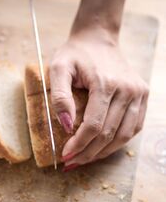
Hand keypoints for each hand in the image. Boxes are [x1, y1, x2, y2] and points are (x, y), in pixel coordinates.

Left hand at [49, 27, 148, 170]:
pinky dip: (119, 141)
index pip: (94, 125)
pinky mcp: (143, 95)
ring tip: (85, 159)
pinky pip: (134, 126)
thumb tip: (67, 126)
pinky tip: (102, 147)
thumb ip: (59, 96)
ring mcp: (139, 93)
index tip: (65, 154)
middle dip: (89, 152)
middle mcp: (127, 90)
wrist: (98, 39)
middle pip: (109, 133)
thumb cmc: (74, 54)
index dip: (79, 144)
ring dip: (104, 152)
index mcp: (106, 83)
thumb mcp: (58, 68)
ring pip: (124, 135)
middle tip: (72, 162)